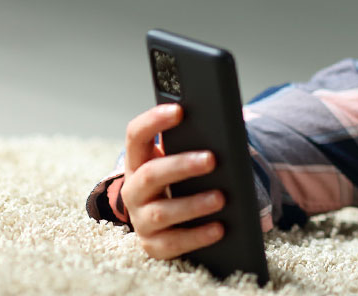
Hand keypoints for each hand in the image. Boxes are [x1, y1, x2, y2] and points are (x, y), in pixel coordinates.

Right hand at [120, 104, 225, 259]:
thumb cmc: (182, 181)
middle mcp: (133, 190)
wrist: (171, 221)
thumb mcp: (182, 161)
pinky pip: (174, 243)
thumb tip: (223, 135)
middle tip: (212, 159)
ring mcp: (141, 220)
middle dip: (182, 166)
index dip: (154, 121)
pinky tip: (220, 228)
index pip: (136, 135)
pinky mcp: (154, 246)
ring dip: (193, 204)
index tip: (179, 110)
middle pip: (151, 175)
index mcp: (138, 161)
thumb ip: (193, 145)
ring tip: (221, 198)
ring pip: (162, 212)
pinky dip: (198, 236)